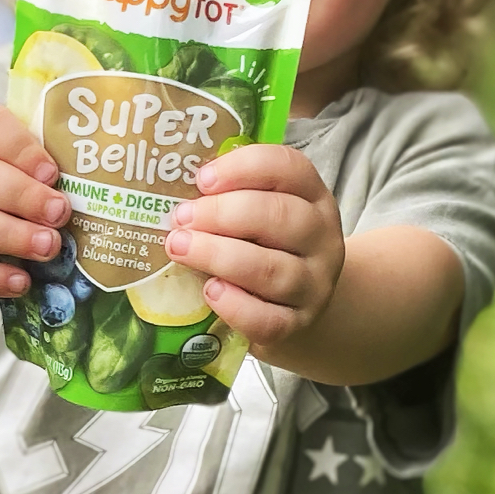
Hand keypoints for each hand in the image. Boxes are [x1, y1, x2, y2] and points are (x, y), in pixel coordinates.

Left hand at [164, 144, 344, 350]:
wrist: (298, 309)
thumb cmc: (266, 250)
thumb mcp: (260, 216)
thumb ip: (230, 198)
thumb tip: (173, 189)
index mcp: (312, 198)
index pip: (289, 168)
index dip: (244, 168)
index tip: (202, 179)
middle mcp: (321, 238)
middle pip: (279, 215)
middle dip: (222, 213)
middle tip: (180, 218)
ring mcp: (313, 285)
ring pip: (270, 268)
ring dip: (218, 255)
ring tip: (179, 248)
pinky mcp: (296, 325)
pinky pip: (267, 319)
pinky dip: (234, 305)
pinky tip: (209, 291)